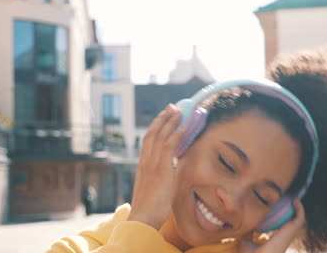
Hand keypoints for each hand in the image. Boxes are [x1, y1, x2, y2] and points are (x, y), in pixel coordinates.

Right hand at [128, 104, 185, 229]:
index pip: (148, 141)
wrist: (143, 219)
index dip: (156, 127)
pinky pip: (169, 147)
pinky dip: (176, 134)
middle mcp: (145, 162)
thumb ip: (161, 178)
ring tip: (179, 111)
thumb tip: (171, 172)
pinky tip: (184, 127)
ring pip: (160, 136)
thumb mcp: (154, 189)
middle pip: (153, 133)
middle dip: (163, 119)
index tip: (164, 118)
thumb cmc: (149, 209)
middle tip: (171, 107)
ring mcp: (152, 164)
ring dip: (170, 121)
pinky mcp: (161, 170)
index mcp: (142, 166)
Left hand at [239, 199, 305, 252]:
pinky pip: (299, 219)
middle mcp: (284, 238)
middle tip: (288, 198)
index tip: (278, 207)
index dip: (282, 218)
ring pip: (298, 220)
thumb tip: (247, 223)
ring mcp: (288, 235)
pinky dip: (299, 209)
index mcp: (275, 241)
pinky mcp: (290, 232)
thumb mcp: (246, 240)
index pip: (281, 228)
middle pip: (291, 222)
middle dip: (291, 211)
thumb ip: (248, 232)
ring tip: (293, 197)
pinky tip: (294, 199)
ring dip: (297, 208)